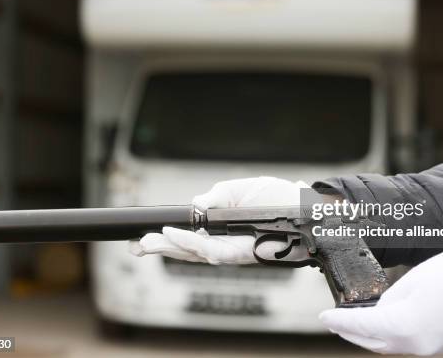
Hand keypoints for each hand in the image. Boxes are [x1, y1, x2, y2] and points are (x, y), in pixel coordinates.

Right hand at [129, 177, 308, 263]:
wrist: (306, 207)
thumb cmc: (277, 198)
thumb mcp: (239, 190)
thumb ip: (215, 197)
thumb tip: (194, 206)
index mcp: (222, 228)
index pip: (190, 235)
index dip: (168, 238)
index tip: (146, 235)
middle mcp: (223, 242)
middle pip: (187, 249)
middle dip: (159, 248)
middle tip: (137, 246)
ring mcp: (231, 250)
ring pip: (193, 254)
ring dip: (168, 247)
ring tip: (147, 241)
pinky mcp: (239, 254)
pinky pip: (209, 250)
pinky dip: (189, 243)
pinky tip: (172, 236)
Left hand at [319, 249, 442, 355]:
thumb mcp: (411, 281)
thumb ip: (389, 299)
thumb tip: (378, 309)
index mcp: (403, 325)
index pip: (361, 324)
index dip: (339, 320)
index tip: (324, 315)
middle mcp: (412, 342)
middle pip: (370, 342)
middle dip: (348, 331)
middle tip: (332, 320)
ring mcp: (424, 347)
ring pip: (384, 346)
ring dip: (364, 336)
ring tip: (349, 323)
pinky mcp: (433, 345)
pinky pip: (399, 344)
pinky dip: (382, 336)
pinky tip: (376, 326)